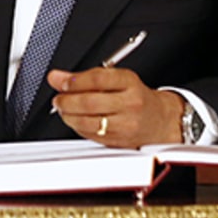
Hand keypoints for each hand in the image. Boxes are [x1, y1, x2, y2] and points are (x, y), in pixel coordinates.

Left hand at [47, 67, 182, 147]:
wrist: (160, 120)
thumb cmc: (136, 97)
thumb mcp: (116, 79)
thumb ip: (85, 77)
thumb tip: (57, 77)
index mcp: (129, 82)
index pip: (97, 79)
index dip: (74, 81)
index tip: (60, 81)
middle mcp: (130, 103)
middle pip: (90, 102)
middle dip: (67, 100)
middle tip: (58, 98)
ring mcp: (125, 124)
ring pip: (88, 121)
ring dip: (69, 116)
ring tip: (64, 110)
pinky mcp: (119, 141)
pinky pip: (91, 135)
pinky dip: (77, 127)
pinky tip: (75, 120)